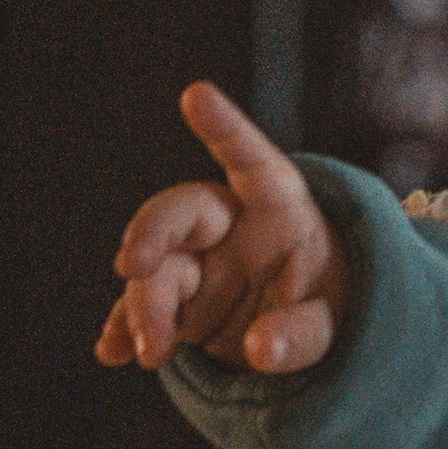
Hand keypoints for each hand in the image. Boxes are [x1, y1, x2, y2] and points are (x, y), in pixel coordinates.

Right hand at [95, 81, 354, 375]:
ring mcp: (198, 259)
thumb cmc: (329, 306)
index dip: (226, 128)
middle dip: (151, 233)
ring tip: (149, 354)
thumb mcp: (336, 322)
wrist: (310, 334)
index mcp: (281, 210)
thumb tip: (261, 350)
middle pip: (181, 211)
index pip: (253, 163)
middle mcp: (231, 224)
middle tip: (132, 267)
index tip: (196, 93)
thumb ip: (304, 333)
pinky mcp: (176, 296)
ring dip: (143, 308)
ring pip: (156, 269)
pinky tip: (111, 352)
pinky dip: (126, 330)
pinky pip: (142, 306)